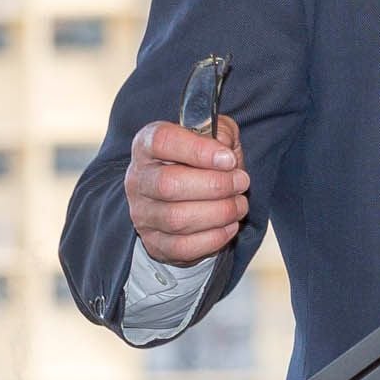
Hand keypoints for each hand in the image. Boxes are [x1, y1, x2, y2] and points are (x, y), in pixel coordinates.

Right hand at [124, 111, 248, 263]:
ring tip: (239, 204)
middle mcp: (138, 179)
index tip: (228, 159)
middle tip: (241, 182)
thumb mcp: (213, 138)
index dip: (197, 149)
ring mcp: (143, 214)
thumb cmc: (199, 164)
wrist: (186, 200)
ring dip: (219, 212)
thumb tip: (224, 148)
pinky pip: (183, 246)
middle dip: (215, 185)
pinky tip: (229, 225)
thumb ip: (221, 133)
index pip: (161, 141)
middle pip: (169, 184)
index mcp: (146, 145)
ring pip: (177, 218)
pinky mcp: (155, 243)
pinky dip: (214, 237)